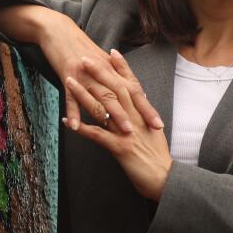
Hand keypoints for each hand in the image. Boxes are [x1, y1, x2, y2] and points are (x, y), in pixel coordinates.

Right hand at [0, 4, 163, 131]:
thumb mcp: (100, 60)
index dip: (146, 106)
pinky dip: (73, 112)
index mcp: (111, 69)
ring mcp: (85, 74)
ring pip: (101, 96)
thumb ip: (114, 75)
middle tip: (150, 130)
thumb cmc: (79, 47)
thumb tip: (129, 91)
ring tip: (122, 133)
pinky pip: (71, 97)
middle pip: (123, 95)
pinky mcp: (67, 75)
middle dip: (138, 113)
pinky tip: (75, 126)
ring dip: (113, 115)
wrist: (58, 30)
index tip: (158, 123)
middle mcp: (102, 71)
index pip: (134, 90)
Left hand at [63, 52, 171, 200]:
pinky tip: (66, 122)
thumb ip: (144, 118)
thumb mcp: (152, 133)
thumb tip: (138, 105)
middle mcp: (135, 119)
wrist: (166, 180)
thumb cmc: (158, 159)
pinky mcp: (120, 149)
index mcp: (143, 115)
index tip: (111, 52)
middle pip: (116, 90)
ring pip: (103, 108)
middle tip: (84, 58)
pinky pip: (97, 136)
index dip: (122, 68)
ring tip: (68, 81)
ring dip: (84, 94)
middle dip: (100, 73)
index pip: (132, 85)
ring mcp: (127, 133)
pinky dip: (80, 128)